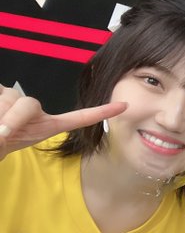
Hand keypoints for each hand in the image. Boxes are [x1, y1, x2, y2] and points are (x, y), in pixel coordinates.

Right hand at [0, 84, 126, 159]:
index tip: (124, 106)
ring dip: (0, 116)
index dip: (102, 112)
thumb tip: (3, 130)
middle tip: (1, 134)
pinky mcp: (1, 89)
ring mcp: (17, 97)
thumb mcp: (6, 143)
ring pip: (12, 100)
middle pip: (29, 105)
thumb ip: (9, 132)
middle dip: (13, 120)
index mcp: (47, 125)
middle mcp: (35, 109)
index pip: (80, 117)